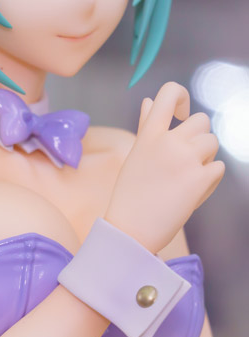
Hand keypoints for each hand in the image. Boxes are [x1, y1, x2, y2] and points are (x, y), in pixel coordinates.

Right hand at [105, 82, 224, 253]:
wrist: (130, 233)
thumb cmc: (129, 198)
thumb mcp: (134, 158)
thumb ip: (145, 128)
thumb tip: (149, 101)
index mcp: (149, 135)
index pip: (170, 92)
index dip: (182, 97)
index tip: (181, 115)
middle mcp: (168, 142)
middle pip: (201, 121)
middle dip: (198, 139)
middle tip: (183, 163)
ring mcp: (186, 160)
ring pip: (212, 143)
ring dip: (205, 159)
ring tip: (186, 179)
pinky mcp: (199, 180)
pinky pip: (217, 168)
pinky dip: (209, 180)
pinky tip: (191, 193)